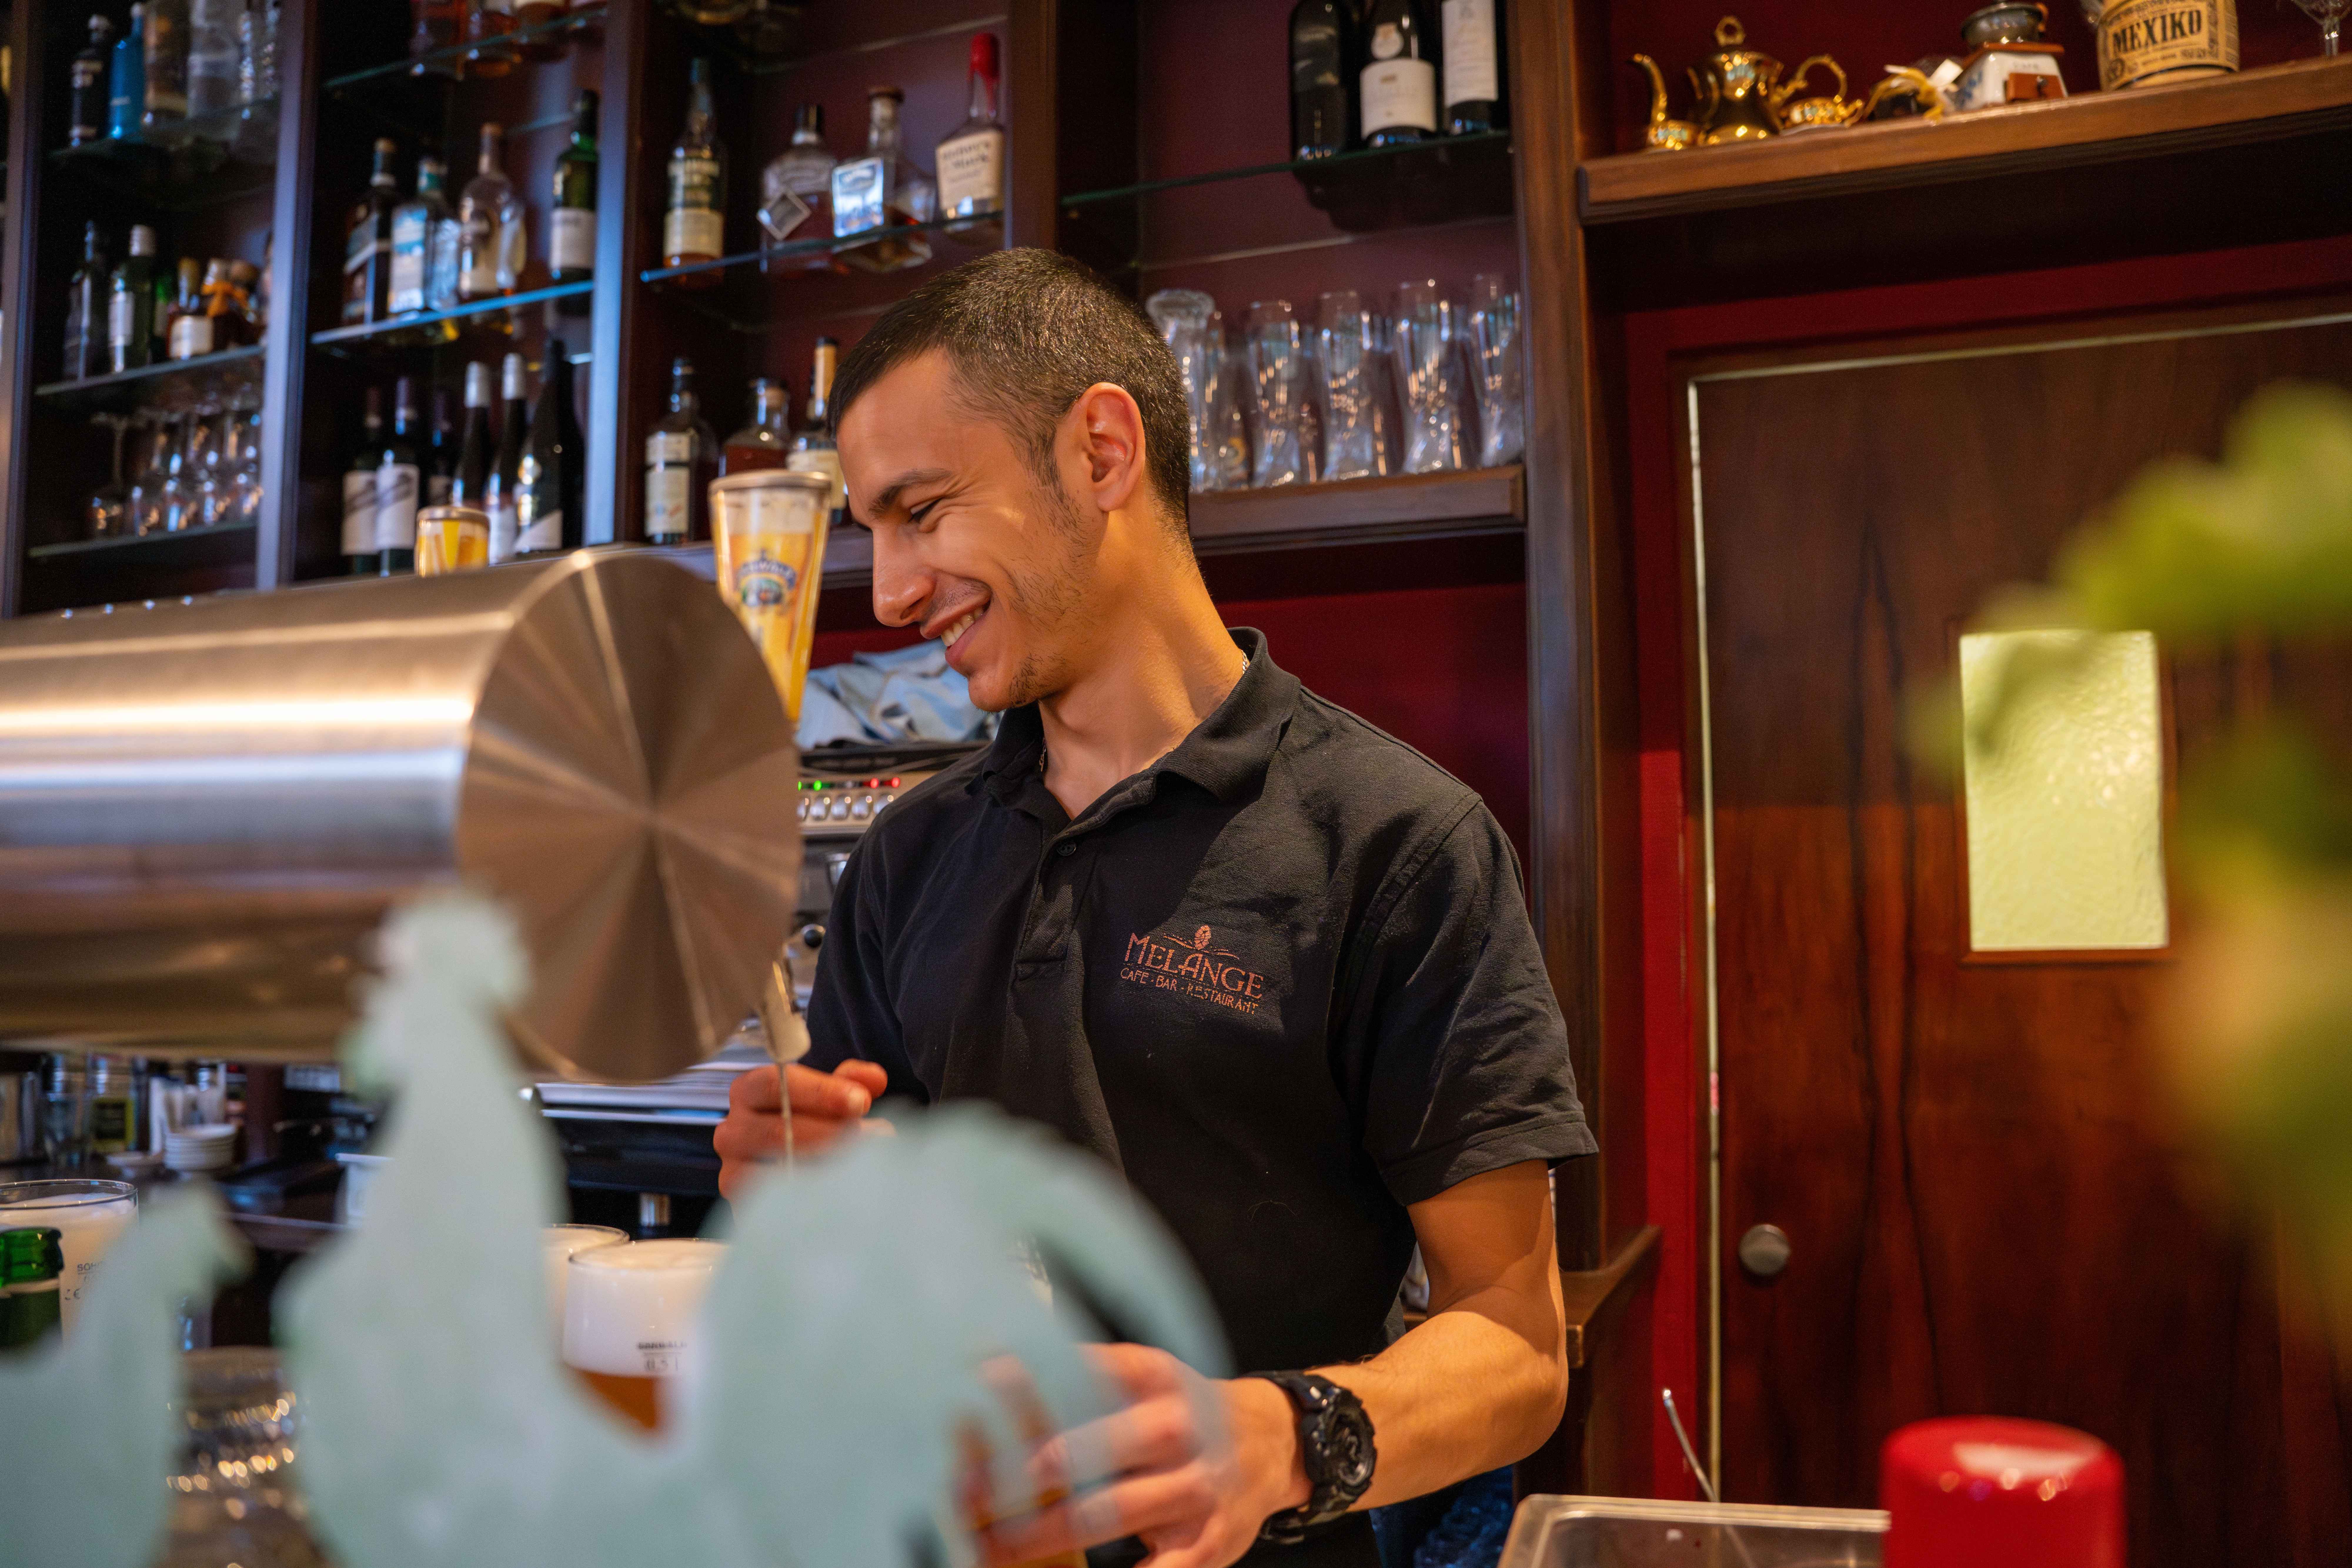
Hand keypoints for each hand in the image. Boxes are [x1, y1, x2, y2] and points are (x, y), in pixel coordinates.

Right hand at [713, 1059, 890, 1200]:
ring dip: (825, 1167)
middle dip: (828, 1134)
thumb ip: (850, 1081)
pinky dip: (811, 1198)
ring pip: (774, 1170)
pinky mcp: (741, 1206)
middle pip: (776, 1130)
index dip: (819, 1092)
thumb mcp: (829, 1095)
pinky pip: (774, 1204)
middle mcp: (733, 1130)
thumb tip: (874, 1079)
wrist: (793, 1168)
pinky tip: (840, 1192)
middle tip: (867, 1139)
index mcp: (749, 1091)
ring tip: (861, 1165)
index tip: (860, 1102)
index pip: (773, 1084)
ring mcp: (732, 1170)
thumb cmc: (811, 1122)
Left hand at [977, 1345, 1308, 1567]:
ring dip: (1039, 1533)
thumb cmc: (1181, 1408)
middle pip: (1082, 1452)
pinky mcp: (1205, 1544)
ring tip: (988, 1545)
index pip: (1076, 1376)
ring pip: (1105, 1513)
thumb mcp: (1142, 1374)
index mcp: (1152, 1376)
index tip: (960, 1409)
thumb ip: (1080, 1370)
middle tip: (961, 1494)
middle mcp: (1176, 1427)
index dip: (1017, 1394)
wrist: (1271, 1444)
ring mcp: (1194, 1488)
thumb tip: (989, 1363)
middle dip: (1014, 1477)